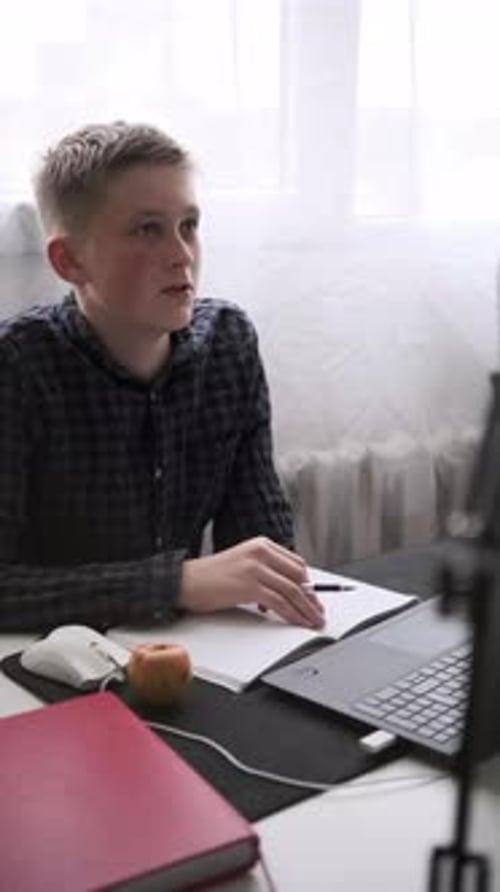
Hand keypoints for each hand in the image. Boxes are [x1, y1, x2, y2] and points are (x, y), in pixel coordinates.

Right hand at [179, 537, 324, 628]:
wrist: (184, 581)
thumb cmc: (210, 577)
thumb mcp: (243, 565)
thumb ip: (265, 571)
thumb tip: (289, 590)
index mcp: (261, 544)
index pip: (296, 563)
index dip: (309, 582)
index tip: (314, 597)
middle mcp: (260, 552)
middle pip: (298, 576)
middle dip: (312, 597)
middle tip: (318, 611)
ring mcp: (255, 568)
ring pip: (292, 590)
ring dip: (307, 609)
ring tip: (313, 620)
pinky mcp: (250, 585)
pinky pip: (280, 602)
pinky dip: (293, 614)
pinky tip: (298, 622)